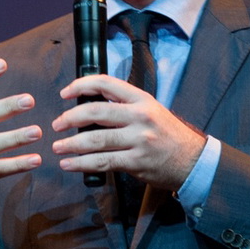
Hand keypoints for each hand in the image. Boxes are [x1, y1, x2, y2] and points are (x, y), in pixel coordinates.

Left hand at [52, 74, 206, 188]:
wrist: (192, 161)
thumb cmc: (168, 136)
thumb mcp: (151, 111)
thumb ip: (125, 107)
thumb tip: (90, 109)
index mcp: (141, 99)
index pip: (106, 83)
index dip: (81, 85)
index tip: (65, 94)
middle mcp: (140, 116)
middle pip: (96, 112)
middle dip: (70, 118)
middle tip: (56, 125)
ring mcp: (139, 140)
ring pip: (96, 140)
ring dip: (71, 144)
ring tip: (57, 147)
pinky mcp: (136, 162)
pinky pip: (102, 162)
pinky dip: (81, 164)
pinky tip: (69, 164)